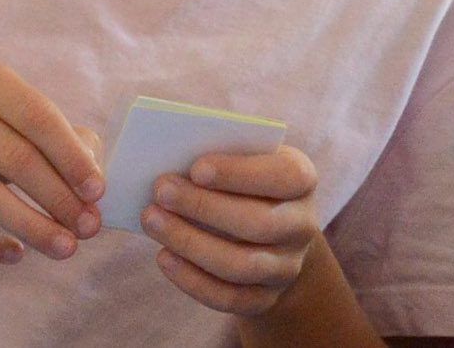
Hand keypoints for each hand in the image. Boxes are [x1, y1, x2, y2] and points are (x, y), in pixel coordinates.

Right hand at [0, 60, 105, 264]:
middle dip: (58, 197)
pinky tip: (17, 255)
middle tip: (88, 228)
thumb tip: (94, 184)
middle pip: (13, 156)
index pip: (35, 114)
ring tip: (64, 249)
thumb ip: (65, 143)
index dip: (71, 155)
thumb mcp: (18, 126)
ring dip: (31, 226)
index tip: (97, 192)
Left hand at [142, 144, 323, 316]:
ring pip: (242, 266)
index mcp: (301, 181)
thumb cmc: (246, 182)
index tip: (196, 168)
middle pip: (258, 224)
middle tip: (161, 191)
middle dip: (204, 208)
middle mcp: (301, 226)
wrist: (271, 233)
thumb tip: (173, 163)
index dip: (241, 174)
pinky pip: (229, 298)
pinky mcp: (265, 298)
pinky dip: (192, 279)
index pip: (283, 177)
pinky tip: (163, 256)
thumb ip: (221, 155)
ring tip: (152, 220)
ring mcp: (286, 267)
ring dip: (190, 243)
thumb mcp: (245, 159)